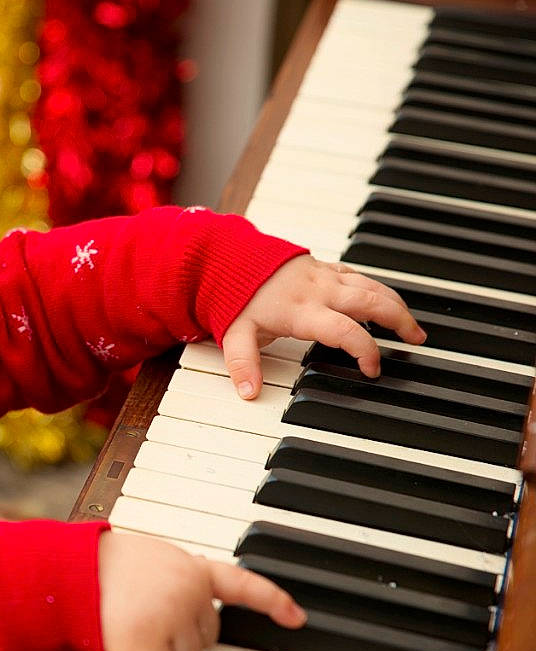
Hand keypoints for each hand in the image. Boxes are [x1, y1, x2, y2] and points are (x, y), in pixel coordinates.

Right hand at [97, 530, 305, 650]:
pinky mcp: (151, 638)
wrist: (65, 572)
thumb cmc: (97, 571)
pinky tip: (120, 642)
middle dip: (178, 641)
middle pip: (206, 640)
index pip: (241, 585)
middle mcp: (188, 589)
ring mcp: (171, 614)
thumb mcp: (147, 563)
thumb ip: (178, 582)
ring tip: (127, 626)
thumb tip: (201, 622)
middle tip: (142, 620)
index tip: (296, 618)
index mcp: (189, 567)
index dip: (271, 602)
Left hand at [222, 255, 425, 398]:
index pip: (345, 331)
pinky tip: (387, 303)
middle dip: (399, 321)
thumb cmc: (237, 297)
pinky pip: (360, 276)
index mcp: (302, 311)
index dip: (365, 351)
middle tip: (416, 341)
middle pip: (372, 302)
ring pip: (372, 286)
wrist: (234, 258)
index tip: (372, 370)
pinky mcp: (327, 268)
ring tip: (412, 326)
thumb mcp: (235, 334)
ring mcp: (326, 277)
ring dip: (396, 304)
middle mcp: (321, 291)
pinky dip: (379, 290)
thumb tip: (249, 393)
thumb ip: (243, 364)